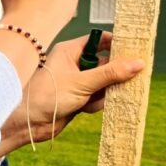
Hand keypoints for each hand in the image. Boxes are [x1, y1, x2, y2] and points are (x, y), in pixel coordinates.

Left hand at [0, 39, 144, 155]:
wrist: (28, 124)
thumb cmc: (47, 96)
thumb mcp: (82, 83)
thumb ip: (110, 74)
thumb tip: (137, 63)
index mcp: (70, 51)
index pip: (99, 40)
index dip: (116, 44)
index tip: (133, 49)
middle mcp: (74, 64)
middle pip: (105, 64)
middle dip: (114, 74)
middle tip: (129, 78)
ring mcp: (77, 82)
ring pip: (104, 84)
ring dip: (104, 93)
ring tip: (93, 99)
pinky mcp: (78, 99)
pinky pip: (98, 98)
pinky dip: (97, 104)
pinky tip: (86, 109)